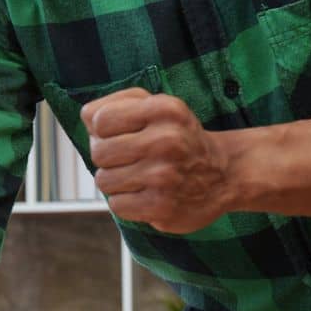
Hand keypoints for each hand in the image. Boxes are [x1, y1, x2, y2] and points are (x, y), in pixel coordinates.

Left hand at [83, 88, 233, 232]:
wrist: (224, 174)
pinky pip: (116, 205)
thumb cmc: (176, 136)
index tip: (123, 134)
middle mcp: (167, 140)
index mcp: (164, 109)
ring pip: (103, 181)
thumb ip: (116, 104)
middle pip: (98, 152)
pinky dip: (126, 203)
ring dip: (116, 182)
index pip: (98, 119)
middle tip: (133, 159)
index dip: (102, 130)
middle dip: (108, 158)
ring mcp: (165, 175)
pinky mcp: (163, 206)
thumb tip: (87, 118)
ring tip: (141, 177)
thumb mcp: (156, 106)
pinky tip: (147, 195)